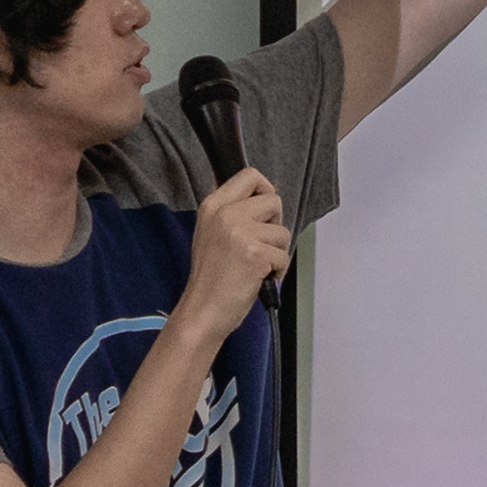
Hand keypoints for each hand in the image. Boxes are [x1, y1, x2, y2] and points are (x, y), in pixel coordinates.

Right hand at [181, 166, 292, 329]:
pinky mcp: (255, 253)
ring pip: (282, 231)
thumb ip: (228, 209)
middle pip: (273, 200)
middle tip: (258, 245)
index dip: (265, 190)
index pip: (250, 175)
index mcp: (212, 206)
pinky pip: (284, 256)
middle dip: (274, 225)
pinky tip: (258, 278)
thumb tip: (250, 185)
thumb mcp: (210, 232)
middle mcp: (225, 214)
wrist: (202, 311)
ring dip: (276, 253)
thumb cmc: (211, 278)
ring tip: (254, 266)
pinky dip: (277, 271)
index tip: (264, 212)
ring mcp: (239, 232)